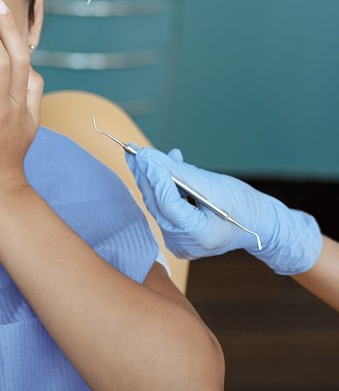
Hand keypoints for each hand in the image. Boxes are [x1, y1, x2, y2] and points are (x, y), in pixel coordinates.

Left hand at [128, 147, 322, 274]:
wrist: (260, 225)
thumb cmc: (244, 205)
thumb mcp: (215, 185)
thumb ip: (182, 174)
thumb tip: (152, 158)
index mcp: (200, 236)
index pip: (168, 204)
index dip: (155, 177)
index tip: (143, 154)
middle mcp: (184, 243)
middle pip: (157, 205)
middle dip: (146, 175)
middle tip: (134, 151)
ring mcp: (179, 242)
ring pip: (158, 205)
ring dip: (152, 178)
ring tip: (145, 155)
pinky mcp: (176, 234)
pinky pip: (164, 207)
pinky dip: (163, 187)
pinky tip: (165, 166)